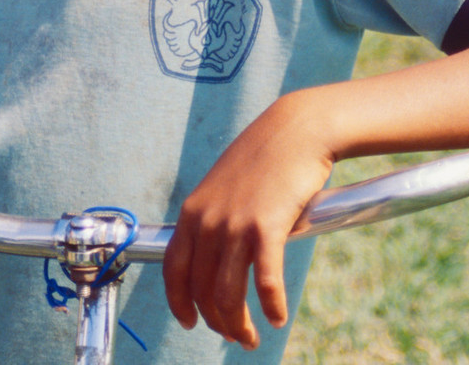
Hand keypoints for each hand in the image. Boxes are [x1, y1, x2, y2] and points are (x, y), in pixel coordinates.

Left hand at [162, 93, 332, 348]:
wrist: (295, 131)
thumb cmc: (265, 159)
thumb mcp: (224, 187)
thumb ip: (214, 219)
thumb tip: (217, 257)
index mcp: (193, 212)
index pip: (173, 269)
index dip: (178, 302)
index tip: (189, 321)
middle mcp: (208, 221)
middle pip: (202, 290)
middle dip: (217, 322)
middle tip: (235, 337)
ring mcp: (236, 225)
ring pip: (228, 294)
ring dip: (240, 325)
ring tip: (252, 337)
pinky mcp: (267, 227)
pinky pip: (265, 281)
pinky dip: (271, 306)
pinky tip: (278, 316)